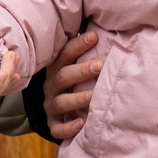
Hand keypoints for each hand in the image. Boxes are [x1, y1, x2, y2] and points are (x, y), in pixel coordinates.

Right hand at [43, 27, 102, 142]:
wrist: (57, 111)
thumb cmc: (74, 82)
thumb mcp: (75, 65)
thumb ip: (88, 52)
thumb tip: (106, 30)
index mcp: (57, 68)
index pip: (65, 54)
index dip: (78, 45)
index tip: (95, 37)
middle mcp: (51, 86)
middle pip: (63, 76)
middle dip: (82, 71)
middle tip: (100, 65)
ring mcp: (51, 106)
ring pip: (61, 102)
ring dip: (78, 99)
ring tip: (94, 96)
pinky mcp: (54, 124)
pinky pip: (58, 128)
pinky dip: (69, 127)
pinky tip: (82, 123)